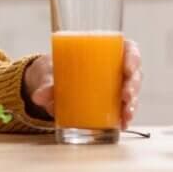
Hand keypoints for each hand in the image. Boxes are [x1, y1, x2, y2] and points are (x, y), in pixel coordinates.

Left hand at [23, 38, 142, 127]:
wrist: (50, 81)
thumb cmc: (56, 68)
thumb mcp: (51, 72)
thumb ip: (47, 84)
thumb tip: (39, 97)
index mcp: (105, 51)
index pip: (128, 49)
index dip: (133, 57)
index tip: (128, 67)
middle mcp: (115, 68)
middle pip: (134, 73)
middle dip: (133, 85)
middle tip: (126, 96)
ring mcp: (115, 86)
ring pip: (132, 92)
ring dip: (132, 104)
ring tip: (126, 115)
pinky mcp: (112, 102)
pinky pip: (124, 108)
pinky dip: (124, 117)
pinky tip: (123, 124)